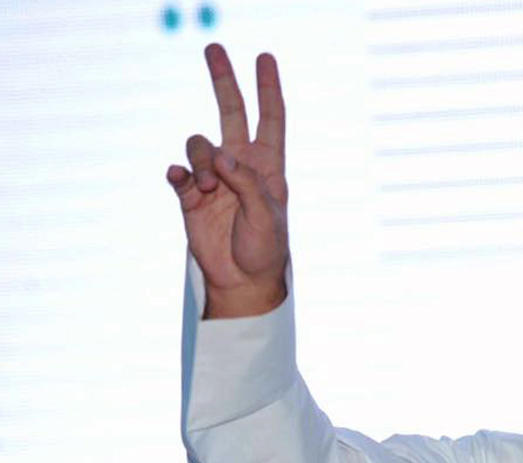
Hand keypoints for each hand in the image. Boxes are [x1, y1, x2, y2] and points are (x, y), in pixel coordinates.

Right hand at [166, 44, 289, 316]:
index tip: (264, 58)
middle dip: (223, 81)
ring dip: (202, 161)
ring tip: (210, 189)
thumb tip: (223, 155)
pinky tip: (182, 182)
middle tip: (213, 48)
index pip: (271, 119)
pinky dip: (178, 174)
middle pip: (231, 113)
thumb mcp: (267, 218)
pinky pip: (178, 172)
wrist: (242, 281)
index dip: (268, 88)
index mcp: (268, 168)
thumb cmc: (265, 251)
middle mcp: (240, 167)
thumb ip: (247, 184)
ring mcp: (214, 179)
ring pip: (199, 145)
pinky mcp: (190, 196)